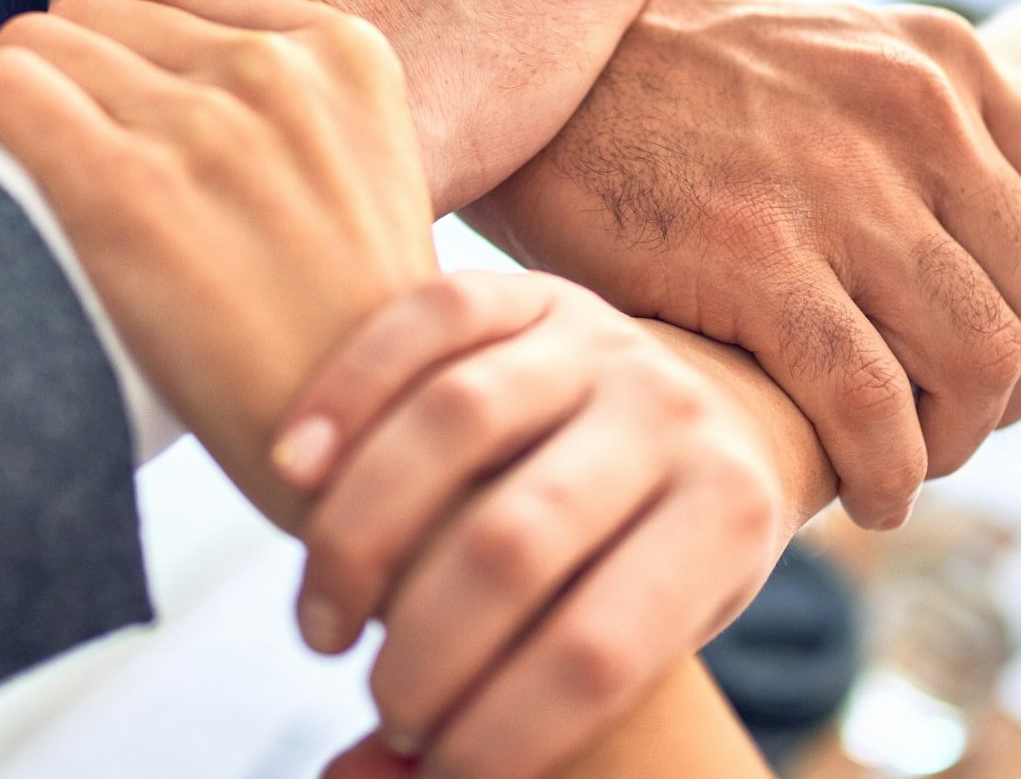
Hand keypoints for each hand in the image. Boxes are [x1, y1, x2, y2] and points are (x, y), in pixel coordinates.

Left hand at [0, 0, 436, 525]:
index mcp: (348, 54)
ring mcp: (205, 124)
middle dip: (72, 79)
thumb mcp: (372, 180)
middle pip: (99, 12)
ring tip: (24, 178)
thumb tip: (166, 82)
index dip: (133, 46)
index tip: (123, 113)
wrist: (366, 452)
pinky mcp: (125, 188)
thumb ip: (297, 111)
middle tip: (68, 163)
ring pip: (37, 42)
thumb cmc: (354, 340)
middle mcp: (279, 70)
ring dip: (15, 102)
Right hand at [276, 271, 789, 778]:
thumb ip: (517, 711)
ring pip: (457, 421)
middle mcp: (674, 415)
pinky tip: (291, 472)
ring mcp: (602, 338)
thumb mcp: (641, 641)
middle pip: (515, 540)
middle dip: (424, 650)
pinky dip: (346, 393)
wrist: (714, 415)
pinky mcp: (534, 289)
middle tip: (381, 701)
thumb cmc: (656, 558)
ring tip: (324, 624)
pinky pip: (428, 320)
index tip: (436, 769)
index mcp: (728, 515)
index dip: (503, 732)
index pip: (601, 647)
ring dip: (360, 537)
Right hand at [463, 0, 1020, 528]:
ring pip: (981, 360)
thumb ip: (919, 136)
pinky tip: (861, 491)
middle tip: (953, 423)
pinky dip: (888, 471)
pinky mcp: (753, 254)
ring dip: (956, 442)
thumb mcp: (831, 64)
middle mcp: (917, 113)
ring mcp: (840, 184)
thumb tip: (991, 259)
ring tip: (905, 461)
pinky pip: (872, 402)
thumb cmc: (675, 91)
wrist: (533, 65)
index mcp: (946, 64)